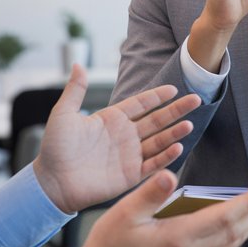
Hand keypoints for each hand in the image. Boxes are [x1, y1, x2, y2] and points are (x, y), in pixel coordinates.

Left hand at [33, 65, 199, 213]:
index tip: (174, 88)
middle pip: (157, 120)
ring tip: (189, 124)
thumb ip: (75, 90)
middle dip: (176, 110)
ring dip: (174, 133)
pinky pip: (153, 164)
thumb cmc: (55, 148)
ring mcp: (129, 155)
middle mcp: (125, 136)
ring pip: (159, 141)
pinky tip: (177, 147)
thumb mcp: (63, 114)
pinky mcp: (130, 175)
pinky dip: (166, 156)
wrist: (51, 182)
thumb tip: (77, 64)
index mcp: (112, 119)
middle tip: (196, 99)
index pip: (141, 104)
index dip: (157, 96)